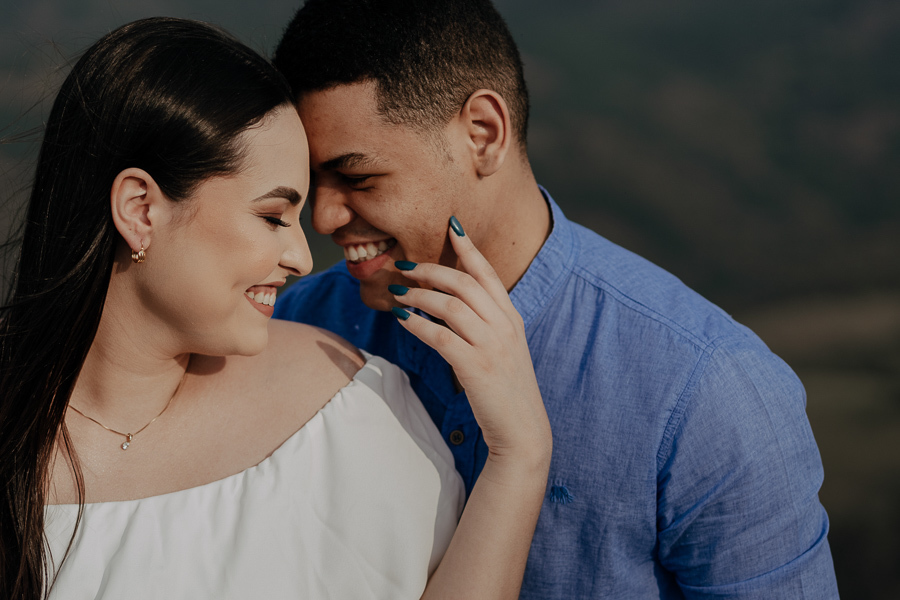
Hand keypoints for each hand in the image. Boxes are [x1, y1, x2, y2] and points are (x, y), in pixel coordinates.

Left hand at [390, 217, 550, 471]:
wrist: (522, 429)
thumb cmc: (506, 390)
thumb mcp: (504, 350)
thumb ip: (485, 326)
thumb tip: (449, 307)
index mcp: (511, 318)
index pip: (488, 274)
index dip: (469, 247)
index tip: (452, 225)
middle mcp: (504, 326)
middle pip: (465, 283)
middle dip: (432, 270)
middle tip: (405, 266)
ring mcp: (492, 345)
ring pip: (450, 305)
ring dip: (420, 295)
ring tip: (397, 293)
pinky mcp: (475, 366)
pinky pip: (440, 336)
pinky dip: (418, 325)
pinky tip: (402, 320)